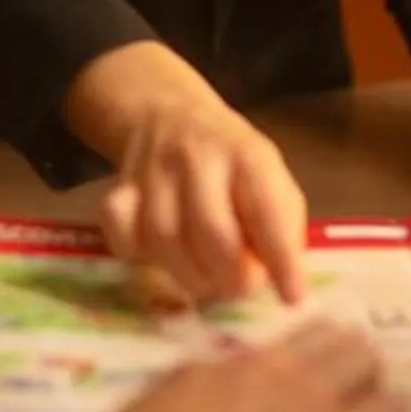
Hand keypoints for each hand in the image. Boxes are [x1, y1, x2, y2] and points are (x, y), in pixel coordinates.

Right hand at [99, 104, 309, 306]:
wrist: (168, 115)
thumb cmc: (231, 162)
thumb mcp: (270, 178)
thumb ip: (279, 224)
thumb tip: (281, 277)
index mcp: (247, 155)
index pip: (267, 210)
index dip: (281, 259)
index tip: (291, 296)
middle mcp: (198, 157)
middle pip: (211, 229)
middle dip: (229, 275)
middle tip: (238, 288)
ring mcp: (153, 171)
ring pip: (164, 238)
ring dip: (189, 276)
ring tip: (206, 281)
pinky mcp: (118, 188)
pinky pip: (120, 232)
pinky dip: (137, 255)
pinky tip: (157, 258)